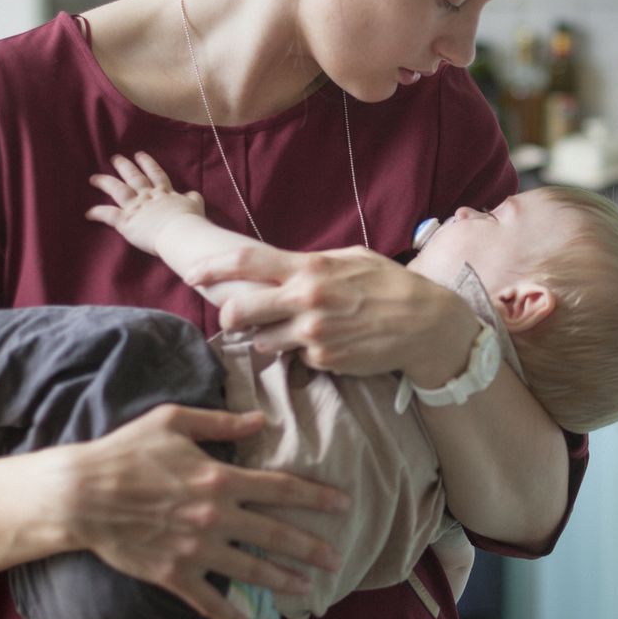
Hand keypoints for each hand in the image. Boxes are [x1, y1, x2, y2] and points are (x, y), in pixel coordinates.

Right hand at [59, 403, 348, 618]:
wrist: (80, 495)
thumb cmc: (125, 451)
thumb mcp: (173, 421)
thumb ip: (221, 422)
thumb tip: (261, 420)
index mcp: (220, 478)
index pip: (281, 488)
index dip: (315, 497)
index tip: (342, 504)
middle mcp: (214, 516)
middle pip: (275, 534)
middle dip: (311, 547)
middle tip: (337, 558)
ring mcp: (195, 549)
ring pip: (250, 569)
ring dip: (282, 580)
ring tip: (307, 588)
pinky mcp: (173, 574)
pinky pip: (209, 601)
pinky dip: (232, 618)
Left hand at [86, 152, 205, 257]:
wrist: (181, 232)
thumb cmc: (191, 221)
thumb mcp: (196, 205)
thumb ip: (192, 198)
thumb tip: (192, 194)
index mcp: (165, 193)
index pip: (155, 174)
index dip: (147, 164)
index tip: (139, 155)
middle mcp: (148, 196)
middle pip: (134, 178)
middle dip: (124, 167)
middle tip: (115, 158)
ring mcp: (136, 207)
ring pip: (117, 190)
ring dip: (105, 182)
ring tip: (94, 178)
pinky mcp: (126, 221)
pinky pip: (108, 215)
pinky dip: (97, 213)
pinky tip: (88, 213)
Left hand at [184, 244, 479, 381]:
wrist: (426, 325)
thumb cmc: (390, 285)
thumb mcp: (351, 258)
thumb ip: (311, 263)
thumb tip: (279, 268)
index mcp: (310, 268)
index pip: (246, 262)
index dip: (211, 267)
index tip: (191, 274)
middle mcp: (306, 300)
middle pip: (240, 310)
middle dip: (230, 316)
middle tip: (236, 318)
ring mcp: (313, 334)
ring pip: (264, 341)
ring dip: (270, 337)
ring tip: (301, 329)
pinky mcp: (323, 360)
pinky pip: (299, 358)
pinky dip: (306, 352)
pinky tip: (333, 342)